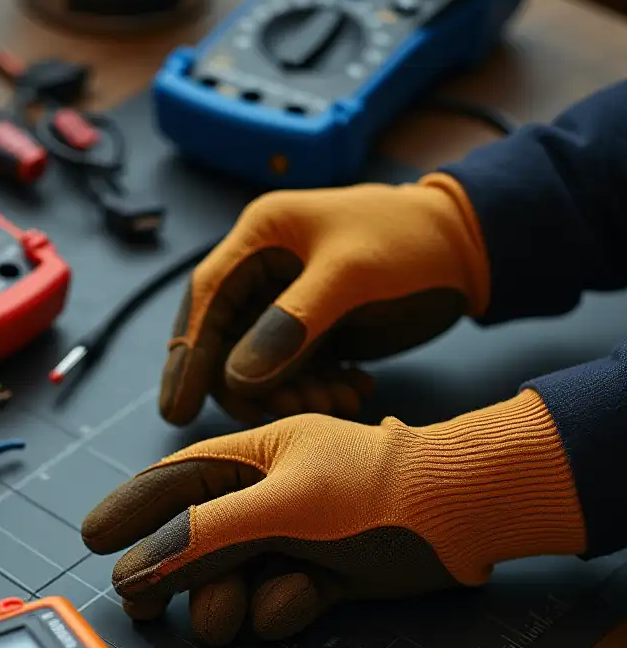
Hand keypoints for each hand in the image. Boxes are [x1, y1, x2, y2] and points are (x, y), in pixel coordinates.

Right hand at [83, 392, 584, 644]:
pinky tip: (300, 602)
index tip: (92, 537)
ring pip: (238, 577)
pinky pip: (282, 598)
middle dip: (173, 574)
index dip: (132, 509)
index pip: (176, 480)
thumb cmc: (375, 489)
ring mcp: (300, 536)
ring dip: (228, 601)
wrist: (465, 516)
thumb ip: (206, 533)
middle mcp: (272, 494)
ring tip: (227, 621)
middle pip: (199, 538)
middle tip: (141, 608)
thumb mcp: (282, 503)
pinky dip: (285, 607)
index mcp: (257, 454)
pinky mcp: (327, 574)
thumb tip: (138, 566)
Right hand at [160, 176, 489, 424]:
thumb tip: (235, 378)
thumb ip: (293, 324)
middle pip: (225, 342)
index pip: (205, 301)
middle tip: (298, 410)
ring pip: (259, 366)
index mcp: (262, 237)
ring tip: (342, 398)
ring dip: (292, 394)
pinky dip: (316, 389)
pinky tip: (355, 389)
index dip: (187, 357)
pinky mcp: (312, 328)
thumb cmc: (411, 243)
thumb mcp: (353, 276)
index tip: (178, 410)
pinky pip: (293, 372)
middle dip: (254, 386)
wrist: (471, 247)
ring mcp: (287, 301)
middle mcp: (264, 268)